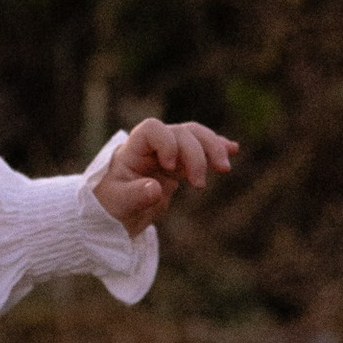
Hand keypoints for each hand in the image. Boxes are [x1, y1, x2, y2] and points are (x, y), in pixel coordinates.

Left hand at [93, 117, 238, 232]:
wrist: (115, 213)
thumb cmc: (110, 205)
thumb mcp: (118, 204)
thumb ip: (135, 195)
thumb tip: (155, 188)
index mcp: (133, 149)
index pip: (153, 129)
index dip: (166, 143)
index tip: (169, 167)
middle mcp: (153, 146)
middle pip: (181, 133)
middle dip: (196, 154)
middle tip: (200, 184)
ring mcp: (168, 153)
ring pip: (195, 138)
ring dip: (212, 148)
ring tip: (225, 168)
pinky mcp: (179, 165)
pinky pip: (201, 150)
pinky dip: (216, 149)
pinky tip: (233, 149)